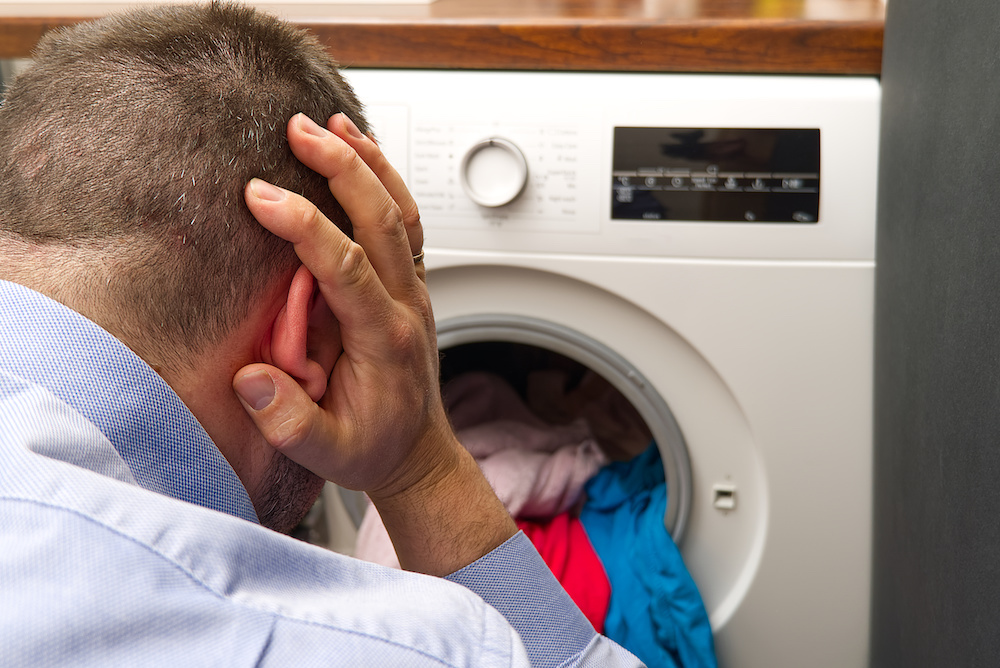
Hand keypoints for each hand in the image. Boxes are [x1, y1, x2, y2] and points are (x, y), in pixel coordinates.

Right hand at [235, 113, 515, 573]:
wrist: (417, 452)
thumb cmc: (372, 449)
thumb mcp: (326, 454)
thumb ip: (287, 420)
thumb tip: (251, 376)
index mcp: (384, 339)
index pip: (347, 266)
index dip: (304, 225)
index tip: (260, 196)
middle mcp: (406, 305)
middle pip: (382, 220)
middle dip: (341, 167)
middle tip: (297, 129)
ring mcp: (413, 291)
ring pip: (400, 213)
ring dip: (368, 163)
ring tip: (331, 123)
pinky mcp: (409, 286)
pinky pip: (404, 224)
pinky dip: (385, 181)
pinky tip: (360, 154)